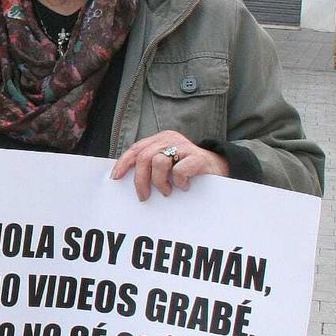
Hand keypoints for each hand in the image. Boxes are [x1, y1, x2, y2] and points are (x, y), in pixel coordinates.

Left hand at [111, 131, 230, 201]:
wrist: (219, 169)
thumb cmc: (187, 170)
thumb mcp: (166, 164)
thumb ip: (149, 165)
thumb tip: (124, 178)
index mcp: (160, 139)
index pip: (136, 149)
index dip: (123, 163)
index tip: (116, 178)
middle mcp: (170, 140)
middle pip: (144, 157)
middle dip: (140, 180)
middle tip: (143, 196)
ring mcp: (185, 147)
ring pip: (159, 162)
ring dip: (159, 182)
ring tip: (167, 191)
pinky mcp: (197, 158)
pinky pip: (179, 171)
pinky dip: (178, 182)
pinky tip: (184, 186)